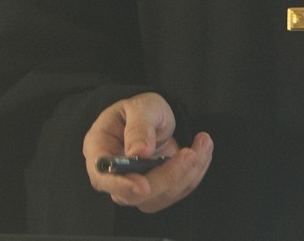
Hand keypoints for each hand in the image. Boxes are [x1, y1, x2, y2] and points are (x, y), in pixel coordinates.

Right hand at [83, 91, 213, 212]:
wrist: (153, 117)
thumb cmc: (140, 110)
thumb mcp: (140, 107)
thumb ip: (139, 127)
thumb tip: (139, 152)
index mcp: (100, 149)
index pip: (102, 177)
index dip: (121, 185)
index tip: (143, 185)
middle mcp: (113, 175)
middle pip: (135, 193)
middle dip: (168, 176)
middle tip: (191, 153)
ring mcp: (133, 186)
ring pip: (160, 196)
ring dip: (187, 173)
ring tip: (203, 142)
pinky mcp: (155, 192)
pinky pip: (175, 192)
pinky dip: (194, 174)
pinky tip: (202, 151)